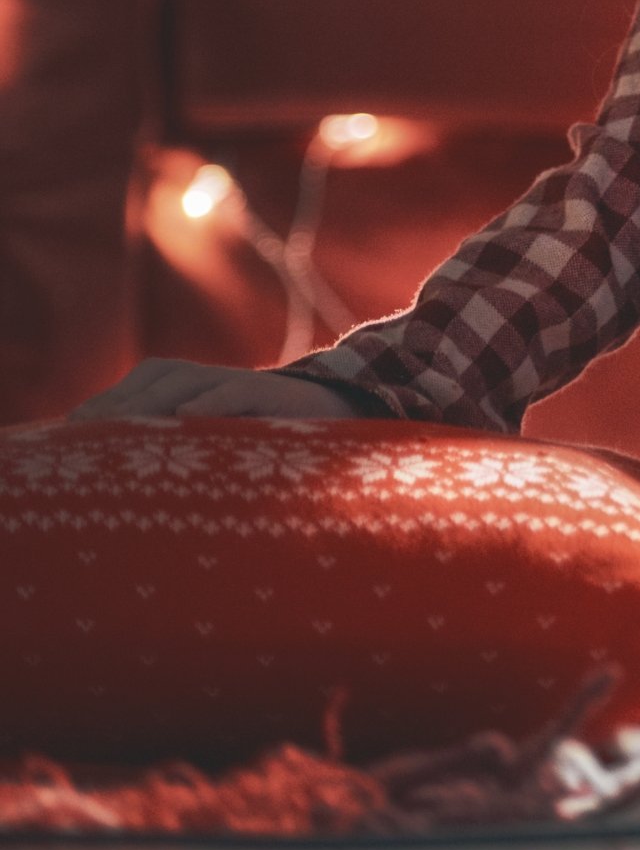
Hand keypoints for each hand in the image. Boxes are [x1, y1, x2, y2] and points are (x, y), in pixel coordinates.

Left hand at [69, 360, 366, 422]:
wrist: (353, 422)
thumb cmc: (281, 447)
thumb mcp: (229, 447)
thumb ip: (190, 446)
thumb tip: (134, 471)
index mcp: (206, 389)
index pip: (146, 382)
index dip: (111, 401)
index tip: (76, 428)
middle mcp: (223, 381)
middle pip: (158, 378)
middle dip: (120, 402)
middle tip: (86, 430)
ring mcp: (252, 385)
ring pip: (189, 383)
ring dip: (152, 401)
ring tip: (120, 424)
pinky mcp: (280, 396)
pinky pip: (239, 393)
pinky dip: (212, 403)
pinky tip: (188, 419)